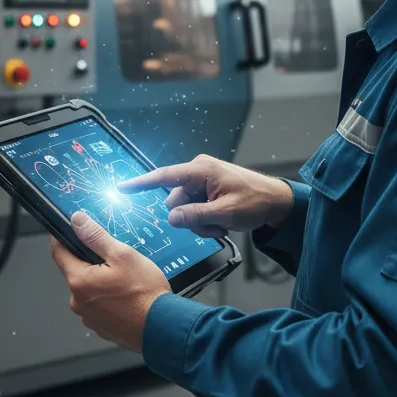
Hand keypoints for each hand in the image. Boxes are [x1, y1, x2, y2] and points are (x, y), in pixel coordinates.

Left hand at [50, 212, 169, 352]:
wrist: (163, 327)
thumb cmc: (144, 292)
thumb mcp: (123, 255)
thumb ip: (96, 237)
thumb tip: (77, 221)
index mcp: (79, 281)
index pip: (58, 253)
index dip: (61, 238)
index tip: (67, 230)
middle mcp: (78, 302)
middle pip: (76, 272)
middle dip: (90, 261)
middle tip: (114, 257)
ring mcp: (89, 317)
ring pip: (89, 290)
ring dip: (101, 281)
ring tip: (126, 279)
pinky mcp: (101, 327)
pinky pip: (99, 306)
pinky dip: (109, 298)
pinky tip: (127, 295)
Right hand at [118, 154, 293, 237]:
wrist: (275, 201)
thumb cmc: (255, 201)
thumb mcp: (225, 213)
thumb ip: (195, 215)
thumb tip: (171, 217)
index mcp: (200, 170)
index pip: (164, 176)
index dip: (141, 183)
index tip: (122, 188)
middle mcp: (197, 172)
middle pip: (174, 201)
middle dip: (190, 218)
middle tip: (214, 226)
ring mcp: (201, 181)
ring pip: (183, 209)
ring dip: (199, 222)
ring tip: (221, 224)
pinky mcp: (206, 190)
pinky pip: (193, 209)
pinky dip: (204, 220)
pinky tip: (221, 222)